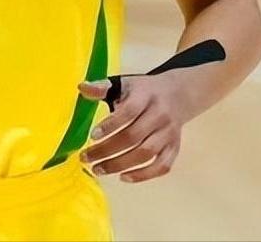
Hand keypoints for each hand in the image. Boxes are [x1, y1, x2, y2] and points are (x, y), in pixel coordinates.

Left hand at [76, 72, 190, 182]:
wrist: (178, 95)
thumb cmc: (144, 92)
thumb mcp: (124, 83)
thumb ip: (102, 87)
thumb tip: (82, 88)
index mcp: (146, 95)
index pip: (129, 111)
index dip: (110, 125)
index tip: (92, 136)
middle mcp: (160, 115)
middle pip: (134, 136)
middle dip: (107, 150)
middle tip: (86, 158)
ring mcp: (169, 133)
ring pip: (146, 153)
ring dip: (120, 165)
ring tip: (98, 169)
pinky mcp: (174, 147)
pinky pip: (162, 166)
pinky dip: (143, 175)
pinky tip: (123, 177)